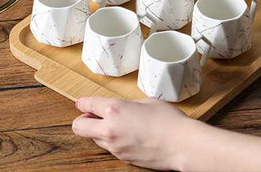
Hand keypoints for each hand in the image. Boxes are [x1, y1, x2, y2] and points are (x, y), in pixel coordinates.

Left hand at [72, 97, 192, 169]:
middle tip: (92, 115)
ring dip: (98, 131)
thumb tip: (124, 108)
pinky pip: (109, 148)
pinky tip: (127, 134)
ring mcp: (115, 147)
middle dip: (82, 120)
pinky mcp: (122, 158)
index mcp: (115, 110)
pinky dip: (112, 140)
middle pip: (79, 126)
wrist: (181, 145)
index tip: (81, 102)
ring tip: (115, 124)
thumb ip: (130, 104)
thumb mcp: (148, 101)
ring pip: (94, 139)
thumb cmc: (168, 120)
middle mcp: (109, 129)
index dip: (82, 102)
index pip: (88, 105)